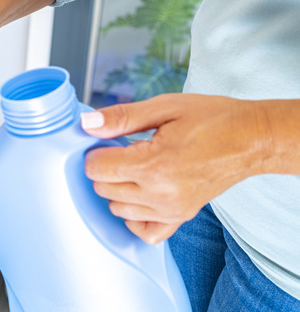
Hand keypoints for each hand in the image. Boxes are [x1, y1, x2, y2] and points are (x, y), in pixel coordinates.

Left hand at [80, 93, 272, 243]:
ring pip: (118, 209)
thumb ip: (121, 118)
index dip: (96, 152)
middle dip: (105, 168)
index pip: (97, 169)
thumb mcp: (164, 107)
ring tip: (136, 168)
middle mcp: (161, 193)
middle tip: (124, 151)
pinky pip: (145, 231)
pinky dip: (135, 216)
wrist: (252, 138)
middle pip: (104, 189)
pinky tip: (140, 194)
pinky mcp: (182, 217)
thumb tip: (87, 125)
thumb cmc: (211, 119)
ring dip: (118, 189)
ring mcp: (173, 209)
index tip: (109, 142)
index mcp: (154, 164)